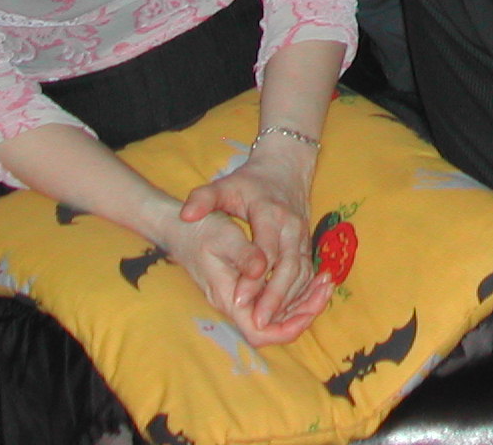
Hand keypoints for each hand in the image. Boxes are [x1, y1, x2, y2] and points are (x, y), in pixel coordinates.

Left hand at [176, 140, 330, 343]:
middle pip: (290, 268)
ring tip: (270, 325)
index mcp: (271, 214)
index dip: (253, 278)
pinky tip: (287, 314)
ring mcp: (302, 237)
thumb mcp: (225, 185)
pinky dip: (300, 295)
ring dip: (289, 302)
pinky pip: (306, 275)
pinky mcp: (306, 245)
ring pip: (301, 275)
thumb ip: (203, 198)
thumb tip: (186, 214)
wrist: (286, 167)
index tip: (237, 300)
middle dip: (275, 298)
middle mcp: (291, 227)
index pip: (265, 251)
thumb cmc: (250, 181)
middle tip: (259, 323)